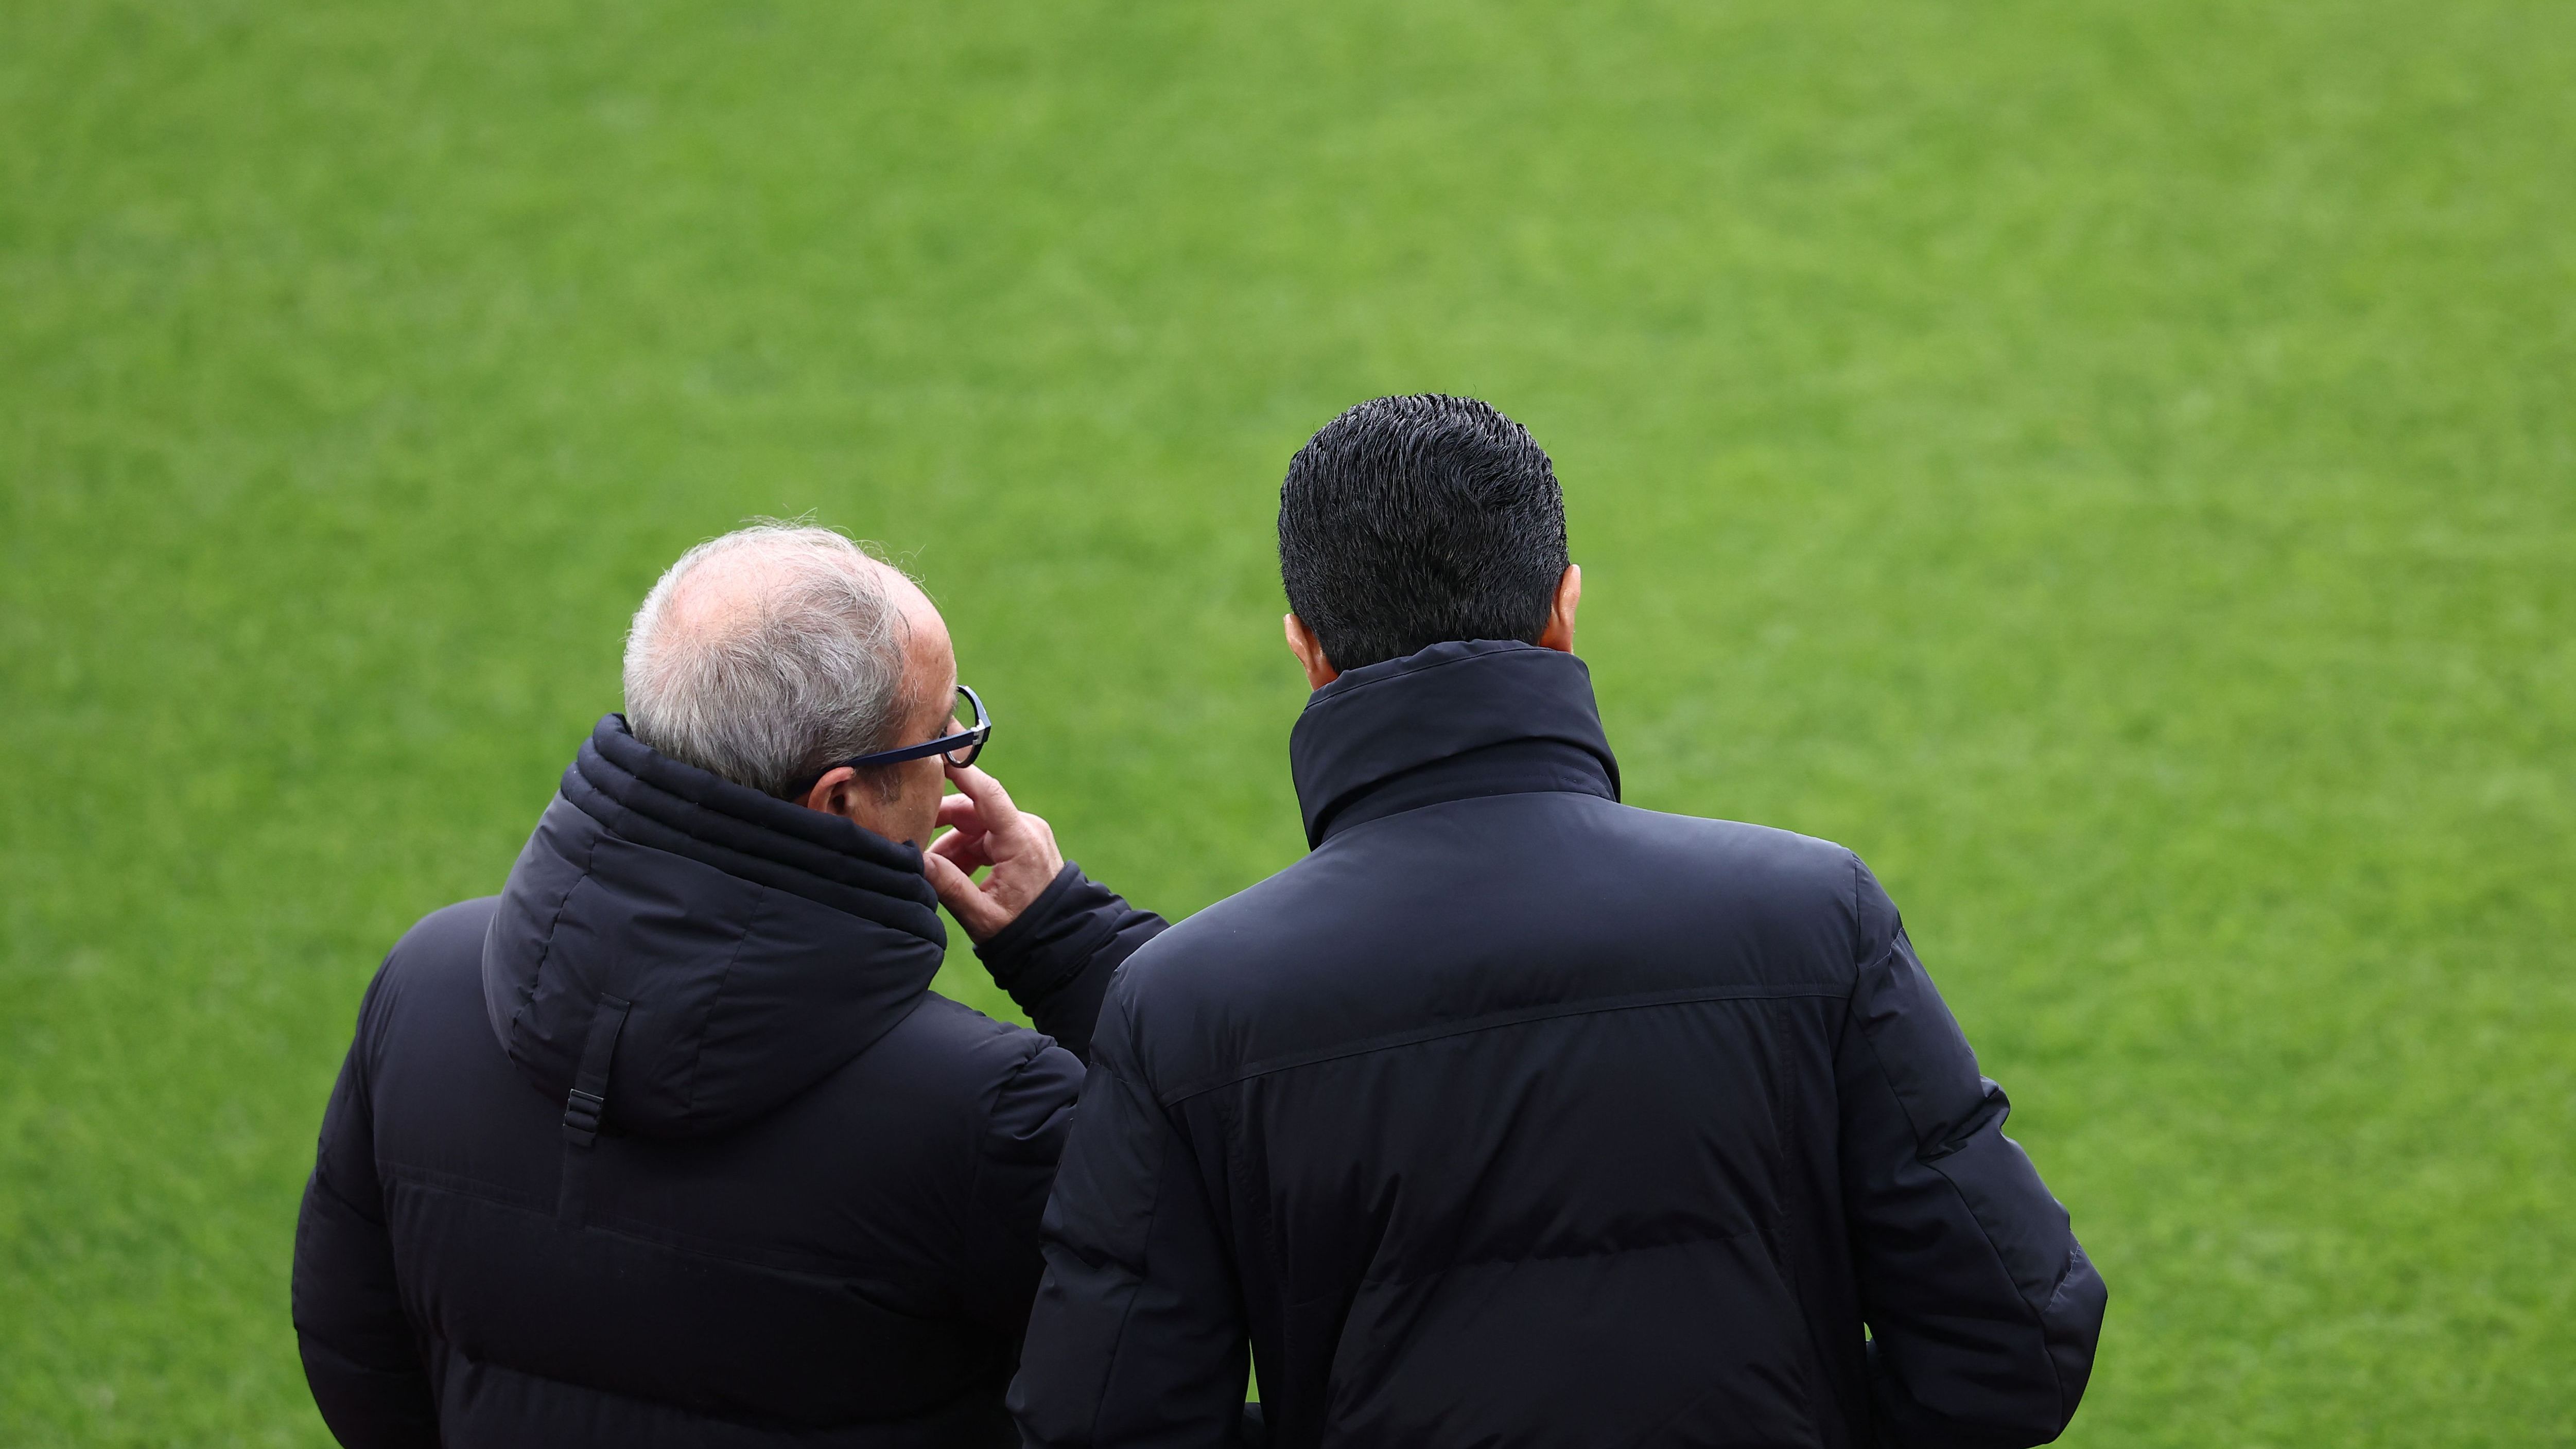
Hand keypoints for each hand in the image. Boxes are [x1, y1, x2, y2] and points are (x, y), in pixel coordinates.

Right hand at [923, 761, 1065, 944]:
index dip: (960, 771)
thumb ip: (948, 886)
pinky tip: (948, 872)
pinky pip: (985, 837)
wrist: (1058, 939)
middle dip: (938, 823)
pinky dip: (964, 851)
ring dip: (950, 844)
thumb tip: (916, 860)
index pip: (987, 794)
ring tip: (930, 868)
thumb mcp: (982, 915)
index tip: (936, 751)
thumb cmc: (1024, 930)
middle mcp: (1025, 829)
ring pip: (975, 825)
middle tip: (908, 834)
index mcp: (1020, 841)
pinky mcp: (1020, 843)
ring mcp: (1024, 834)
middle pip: (972, 810)